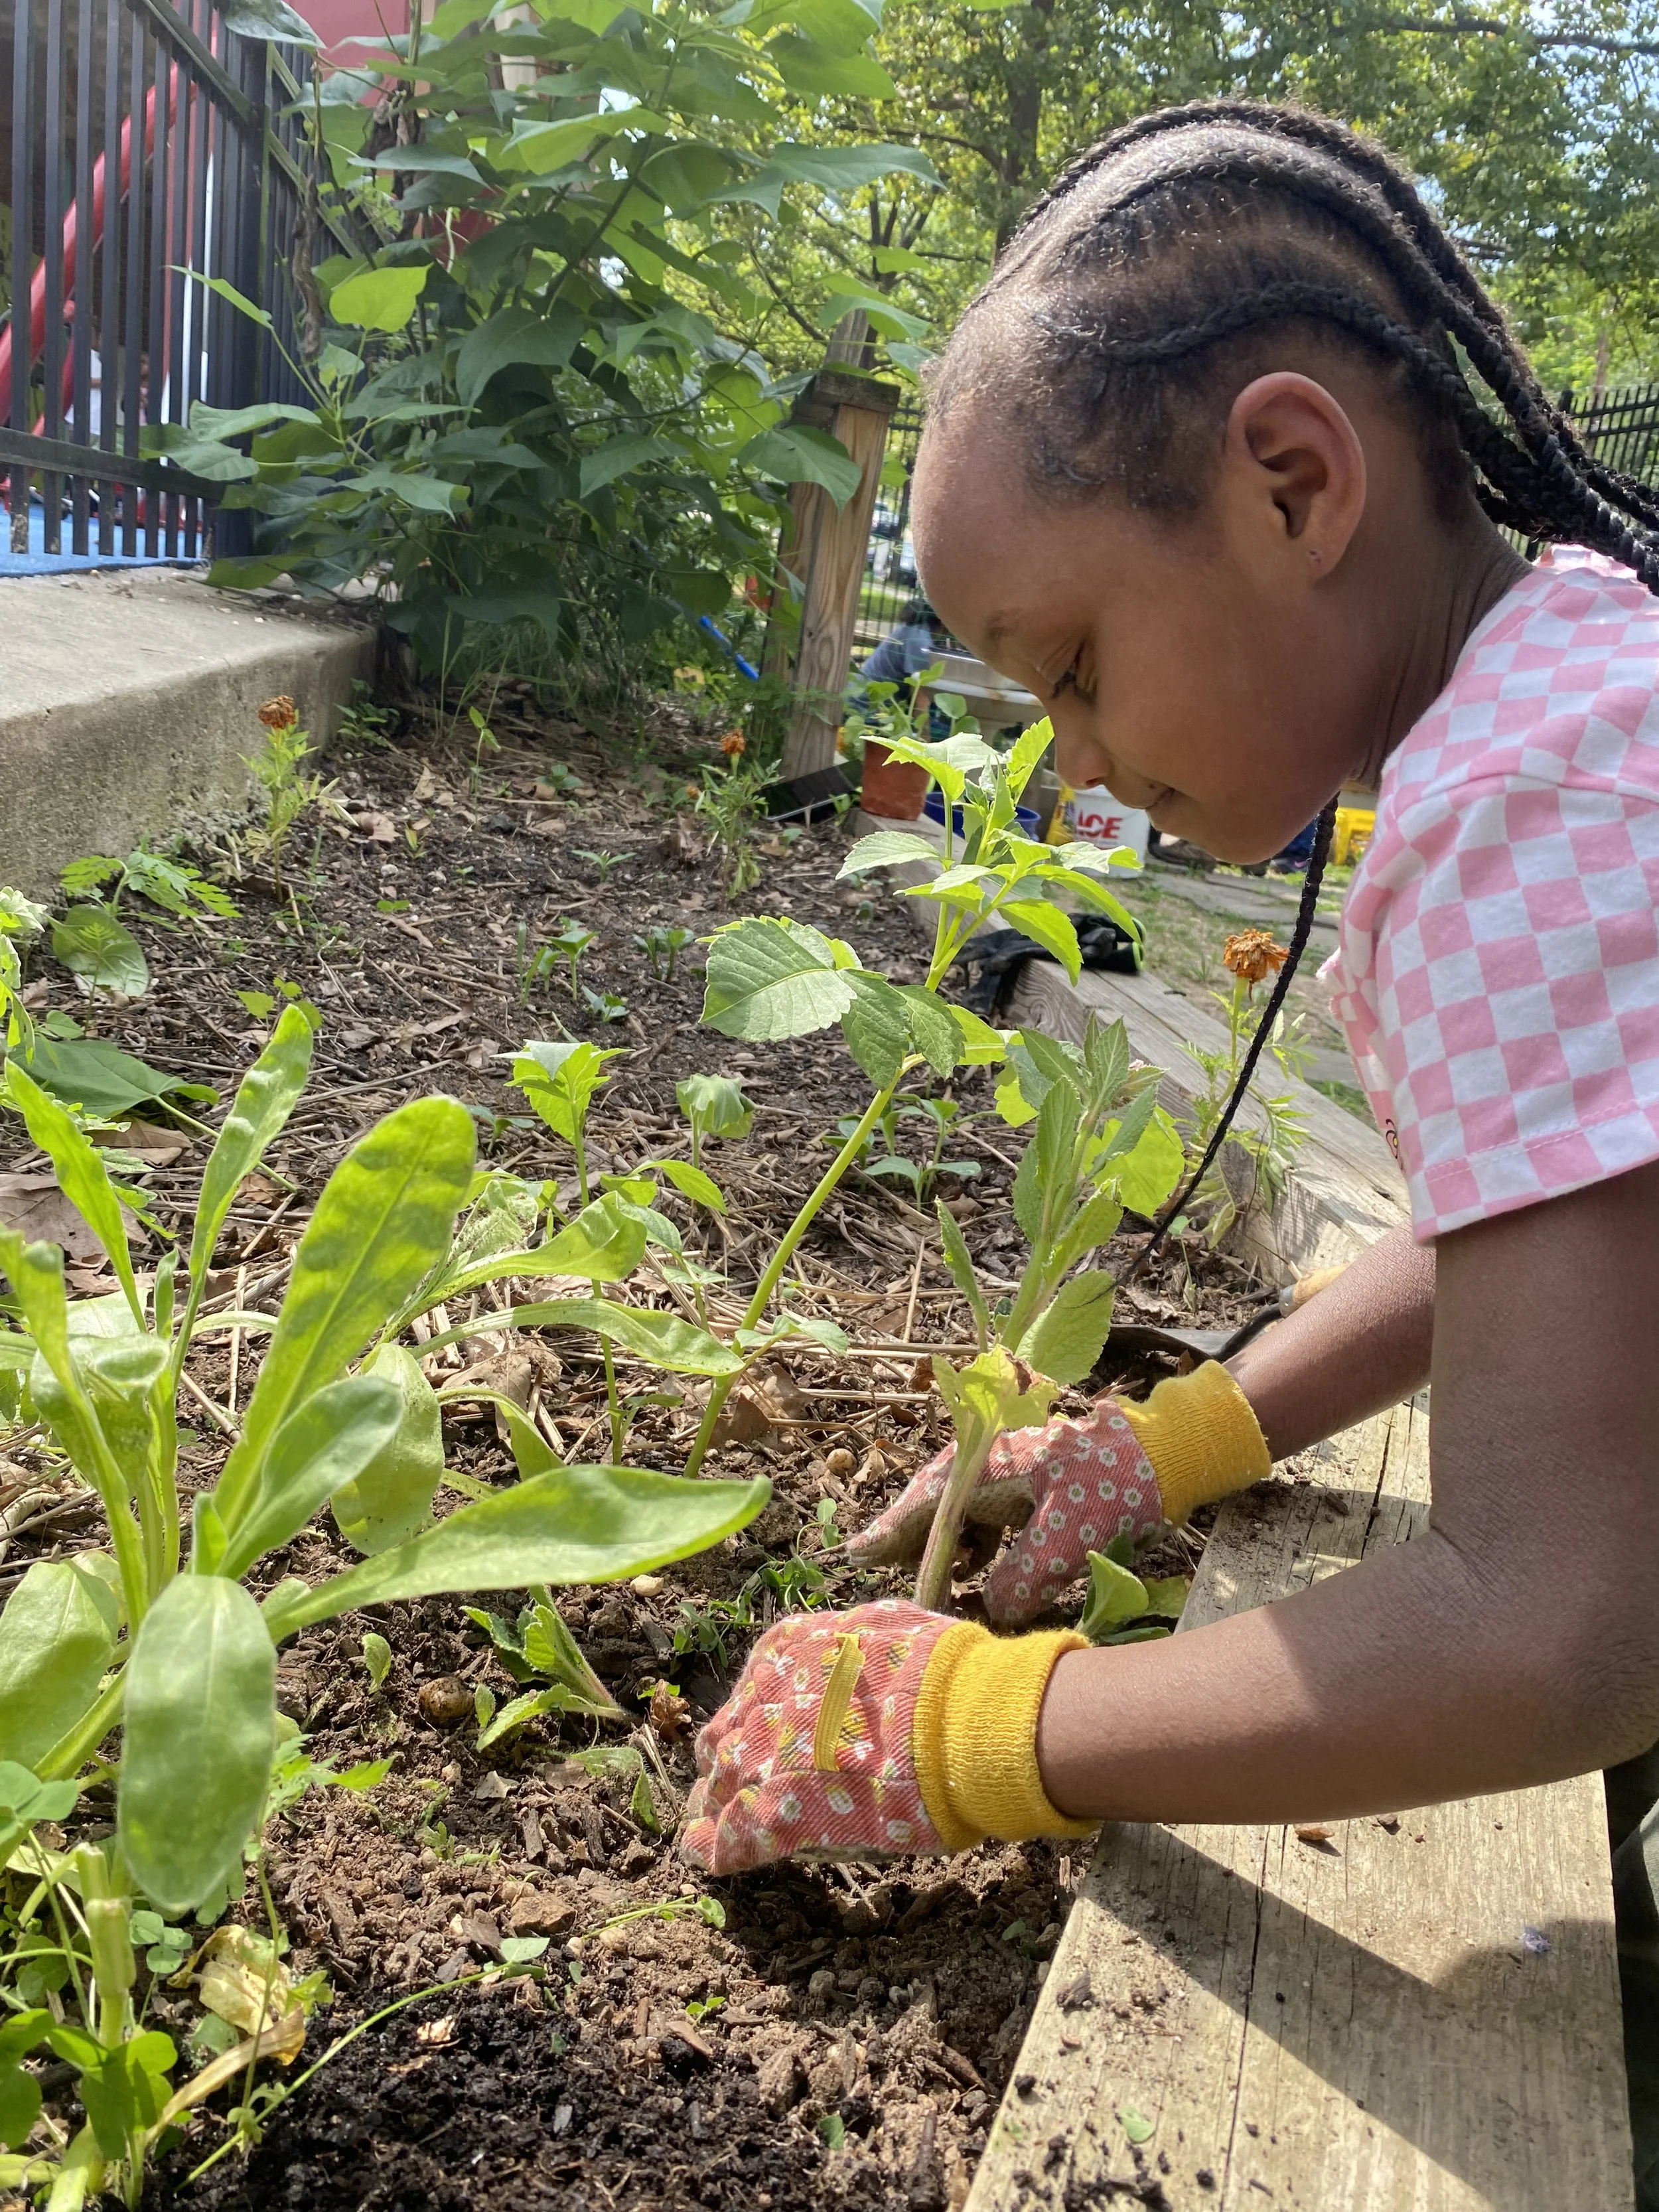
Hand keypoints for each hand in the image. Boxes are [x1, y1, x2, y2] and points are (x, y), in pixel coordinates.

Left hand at [679, 1600, 1093, 1876]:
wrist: (959, 1720)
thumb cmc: (940, 1671)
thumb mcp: (887, 1628)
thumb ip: (855, 1645)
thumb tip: (861, 1649)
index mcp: (789, 1649)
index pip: (754, 1687)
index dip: (754, 1714)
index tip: (758, 1730)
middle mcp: (764, 1698)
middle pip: (726, 1734)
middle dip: (726, 1755)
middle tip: (730, 1778)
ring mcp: (764, 1757)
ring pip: (718, 1783)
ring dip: (715, 1800)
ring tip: (707, 1819)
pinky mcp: (778, 1813)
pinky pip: (728, 1837)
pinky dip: (712, 1848)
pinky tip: (702, 1854)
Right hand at [847, 1361, 1270, 1624]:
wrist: (1164, 1453)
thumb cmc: (1115, 1486)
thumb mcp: (1067, 1539)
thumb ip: (1020, 1579)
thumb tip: (988, 1611)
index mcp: (985, 1467)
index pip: (925, 1506)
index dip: (890, 1535)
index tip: (858, 1558)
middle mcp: (984, 1462)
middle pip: (932, 1508)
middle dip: (913, 1547)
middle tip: (891, 1583)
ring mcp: (1003, 1468)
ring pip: (957, 1513)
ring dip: (948, 1550)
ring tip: (940, 1590)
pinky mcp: (1023, 1481)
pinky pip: (983, 1515)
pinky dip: (976, 1545)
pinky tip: (982, 1572)